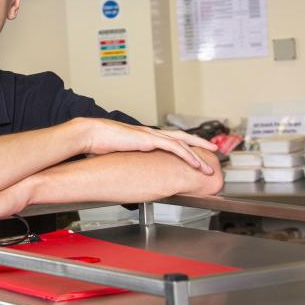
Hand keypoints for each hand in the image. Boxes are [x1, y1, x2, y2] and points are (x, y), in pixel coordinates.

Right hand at [84, 119, 217, 173]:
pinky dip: (188, 156)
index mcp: (143, 136)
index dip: (183, 144)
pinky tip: (197, 164)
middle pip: (181, 137)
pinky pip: (175, 148)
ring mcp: (151, 135)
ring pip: (182, 143)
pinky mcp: (150, 140)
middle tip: (213, 149)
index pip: (169, 139)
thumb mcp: (117, 154)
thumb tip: (127, 171)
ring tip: (209, 166)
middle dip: (198, 143)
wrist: (91, 134)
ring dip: (197, 155)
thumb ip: (127, 160)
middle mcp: (150, 133)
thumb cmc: (98, 144)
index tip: (194, 149)